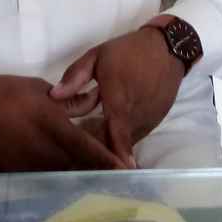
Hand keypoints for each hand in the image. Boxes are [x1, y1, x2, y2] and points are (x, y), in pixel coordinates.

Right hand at [0, 74, 128, 172]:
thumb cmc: (4, 93)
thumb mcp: (38, 89)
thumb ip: (68, 102)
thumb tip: (92, 104)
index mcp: (51, 125)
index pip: (87, 148)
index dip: (108, 161)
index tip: (128, 170)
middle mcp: (44, 151)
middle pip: (80, 168)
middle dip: (100, 173)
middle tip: (121, 177)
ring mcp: (31, 166)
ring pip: (65, 176)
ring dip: (82, 177)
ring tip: (100, 178)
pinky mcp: (19, 174)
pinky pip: (46, 177)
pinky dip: (61, 177)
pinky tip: (69, 176)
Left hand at [49, 28, 184, 166]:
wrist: (167, 48)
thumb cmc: (129, 51)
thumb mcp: (97, 56)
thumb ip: (75, 76)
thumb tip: (54, 96)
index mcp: (118, 100)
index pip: (116, 134)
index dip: (113, 155)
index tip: (106, 173)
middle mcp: (136, 115)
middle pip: (118, 143)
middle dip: (103, 152)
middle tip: (84, 158)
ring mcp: (148, 119)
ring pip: (128, 140)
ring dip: (115, 144)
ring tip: (97, 144)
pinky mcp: (156, 120)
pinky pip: (138, 134)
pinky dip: (126, 136)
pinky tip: (115, 131)